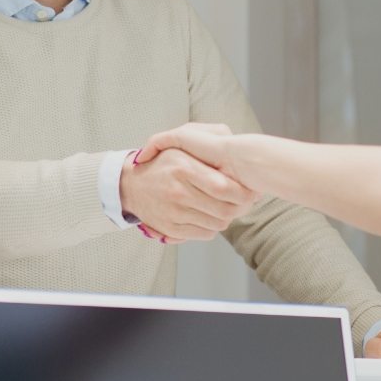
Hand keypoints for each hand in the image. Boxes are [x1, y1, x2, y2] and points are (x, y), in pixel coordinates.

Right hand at [120, 127, 257, 242]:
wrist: (131, 185)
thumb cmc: (162, 163)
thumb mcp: (180, 146)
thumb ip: (205, 148)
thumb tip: (236, 156)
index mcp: (184, 168)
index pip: (223, 187)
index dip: (242, 192)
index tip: (249, 189)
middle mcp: (179, 191)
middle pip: (225, 209)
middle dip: (240, 207)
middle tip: (245, 201)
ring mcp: (175, 212)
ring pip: (218, 223)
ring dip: (227, 217)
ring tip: (227, 206)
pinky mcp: (172, 228)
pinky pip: (205, 233)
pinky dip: (213, 227)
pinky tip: (210, 215)